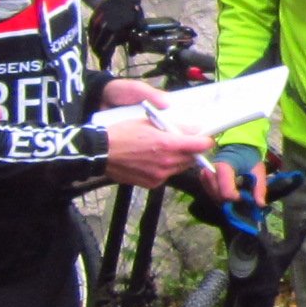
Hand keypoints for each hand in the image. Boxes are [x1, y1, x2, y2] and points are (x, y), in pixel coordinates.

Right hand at [87, 0, 144, 62]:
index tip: (104, 67)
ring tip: (100, 51)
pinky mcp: (92, 19)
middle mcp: (103, 28)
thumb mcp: (137, 28)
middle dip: (100, 55)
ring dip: (96, 47)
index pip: (106, 51)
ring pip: (92, 41)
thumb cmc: (133, 13)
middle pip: (97, 47)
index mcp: (114, 32)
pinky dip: (93, 38)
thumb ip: (134, 42)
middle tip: (103, 59)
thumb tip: (132, 55)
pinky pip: (90, 32)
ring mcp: (96, 23)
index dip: (105, 60)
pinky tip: (96, 41)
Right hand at [98, 83, 214, 187]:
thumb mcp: (149, 122)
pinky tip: (153, 160)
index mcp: (168, 144)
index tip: (205, 138)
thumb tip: (196, 129)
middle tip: (184, 143)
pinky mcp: (152, 184)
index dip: (205, 141)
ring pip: (180, 167)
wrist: (99, 153)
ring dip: (179, 159)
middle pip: (192, 158)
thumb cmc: (122, 133)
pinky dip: (165, 168)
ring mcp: (159, 175)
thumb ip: (175, 127)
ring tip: (164, 150)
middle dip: (191, 150)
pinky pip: (167, 175)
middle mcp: (166, 162)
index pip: (200, 145)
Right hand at [203, 142, 267, 207]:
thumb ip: (259, 187)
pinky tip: (228, 194)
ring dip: (225, 200)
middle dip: (231, 201)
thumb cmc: (248, 159)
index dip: (237, 198)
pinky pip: (210, 194)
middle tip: (241, 196)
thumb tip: (260, 204)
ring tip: (236, 194)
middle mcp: (210, 172)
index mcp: (223, 167)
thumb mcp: (258, 171)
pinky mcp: (202, 179)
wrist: (237, 149)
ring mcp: (204, 176)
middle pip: (219, 197)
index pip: (226, 192)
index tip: (245, 195)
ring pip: (213, 197)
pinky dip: (220, 197)